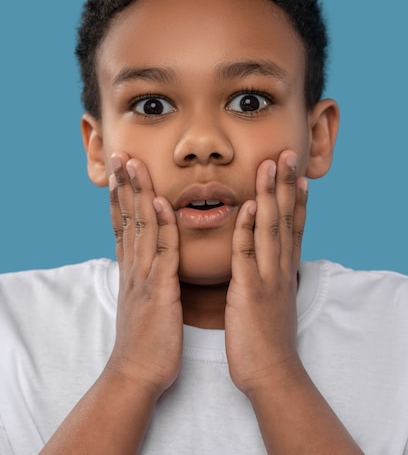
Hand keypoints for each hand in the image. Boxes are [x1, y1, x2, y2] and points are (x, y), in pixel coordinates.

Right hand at [106, 152, 182, 398]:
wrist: (137, 375)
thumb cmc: (146, 341)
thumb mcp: (141, 302)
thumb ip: (143, 278)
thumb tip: (146, 263)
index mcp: (131, 270)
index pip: (122, 225)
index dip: (120, 197)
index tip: (119, 173)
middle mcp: (133, 267)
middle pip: (127, 218)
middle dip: (123, 185)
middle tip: (120, 156)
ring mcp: (144, 276)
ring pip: (141, 226)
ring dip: (138, 193)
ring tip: (134, 165)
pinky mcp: (160, 288)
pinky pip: (163, 250)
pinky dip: (162, 224)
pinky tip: (161, 202)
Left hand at [225, 150, 307, 396]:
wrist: (271, 374)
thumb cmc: (267, 339)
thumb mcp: (274, 301)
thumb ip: (272, 276)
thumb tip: (272, 262)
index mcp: (284, 271)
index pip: (294, 227)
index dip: (297, 198)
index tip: (299, 173)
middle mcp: (280, 269)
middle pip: (286, 219)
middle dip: (286, 184)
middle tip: (288, 155)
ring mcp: (267, 278)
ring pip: (270, 229)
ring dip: (270, 195)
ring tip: (271, 166)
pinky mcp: (250, 291)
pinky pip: (247, 254)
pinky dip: (247, 229)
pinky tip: (246, 206)